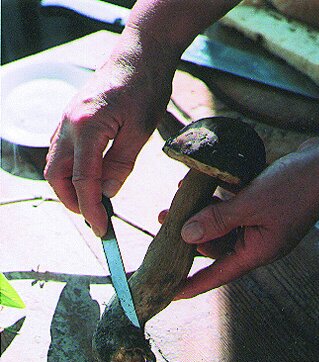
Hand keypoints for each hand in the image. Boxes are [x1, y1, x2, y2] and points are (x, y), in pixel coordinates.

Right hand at [44, 26, 177, 235]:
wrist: (139, 56)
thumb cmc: (145, 89)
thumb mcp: (140, 131)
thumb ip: (120, 165)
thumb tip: (107, 193)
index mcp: (86, 128)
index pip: (82, 181)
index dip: (91, 209)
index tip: (102, 230)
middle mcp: (68, 125)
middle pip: (55, 177)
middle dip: (73, 202)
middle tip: (96, 217)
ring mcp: (65, 121)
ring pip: (54, 166)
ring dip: (70, 189)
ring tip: (94, 201)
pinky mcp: (70, 120)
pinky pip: (61, 153)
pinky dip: (71, 172)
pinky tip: (90, 178)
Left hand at [160, 126, 318, 298]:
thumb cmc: (296, 186)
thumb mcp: (251, 203)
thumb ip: (218, 220)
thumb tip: (187, 235)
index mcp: (257, 251)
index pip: (218, 274)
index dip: (193, 284)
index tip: (170, 293)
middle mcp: (256, 242)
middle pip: (215, 247)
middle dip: (189, 236)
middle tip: (164, 221)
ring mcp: (258, 224)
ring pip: (220, 227)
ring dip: (199, 215)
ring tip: (176, 203)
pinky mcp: (259, 208)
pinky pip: (230, 210)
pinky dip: (215, 202)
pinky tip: (200, 187)